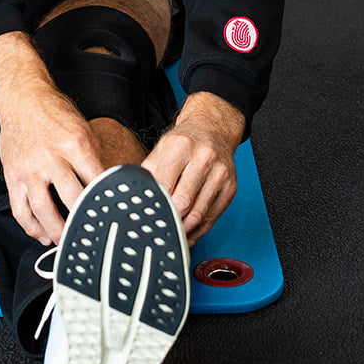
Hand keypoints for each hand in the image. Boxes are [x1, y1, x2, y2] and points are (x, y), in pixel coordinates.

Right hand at [0, 30, 102, 245]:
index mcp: (74, 143)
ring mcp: (29, 168)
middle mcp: (51, 156)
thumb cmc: (55, 112)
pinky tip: (41, 234)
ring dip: (56, 231)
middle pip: (71, 198)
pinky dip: (30, 226)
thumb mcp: (83, 127)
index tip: (114, 217)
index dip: (106, 201)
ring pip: (42, 209)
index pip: (95, 179)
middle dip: (84, 220)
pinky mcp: (12, 175)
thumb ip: (94, 156)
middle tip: (93, 234)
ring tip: (67, 242)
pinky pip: (19, 209)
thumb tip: (108, 184)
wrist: (22, 98)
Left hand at [141, 92, 243, 244]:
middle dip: (169, 220)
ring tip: (170, 235)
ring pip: (198, 216)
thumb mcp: (161, 148)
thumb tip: (133, 197)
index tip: (146, 217)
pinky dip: (198, 231)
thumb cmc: (184, 141)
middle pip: (183, 203)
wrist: (213, 129)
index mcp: (181, 146)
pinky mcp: (230, 188)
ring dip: (183, 231)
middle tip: (157, 229)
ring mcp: (220, 174)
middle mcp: (204, 158)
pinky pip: (212, 219)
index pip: (165, 186)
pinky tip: (187, 233)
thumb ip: (148, 172)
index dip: (155, 205)